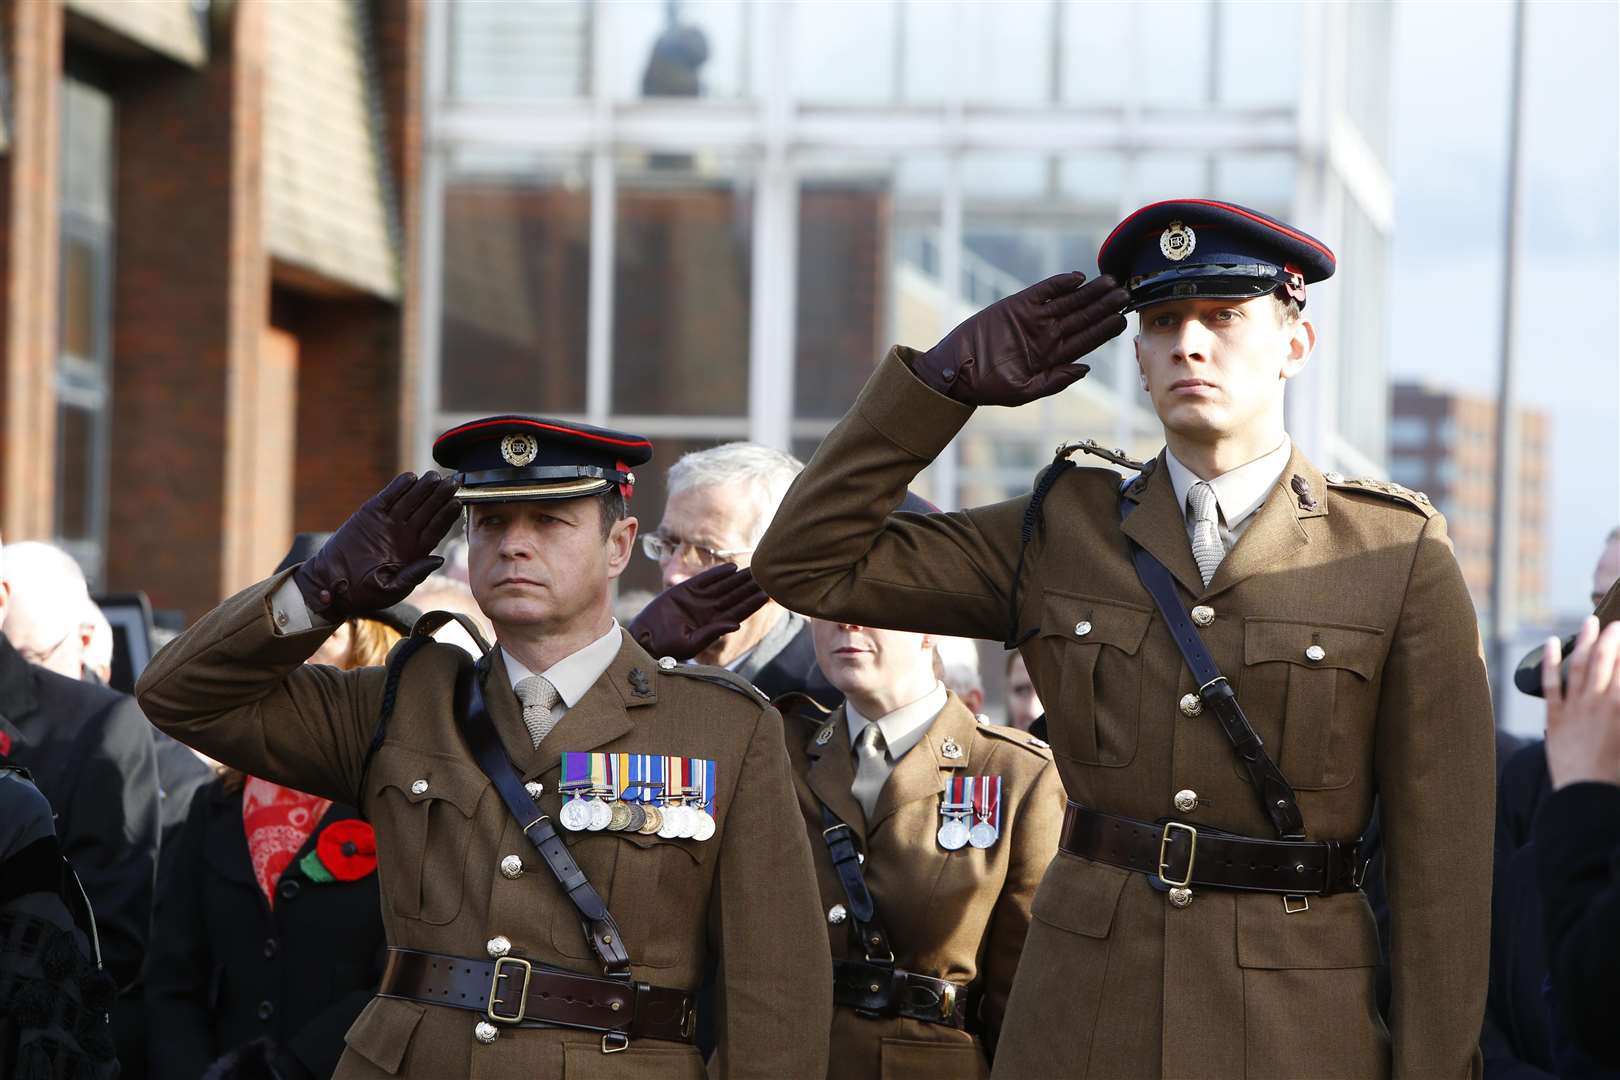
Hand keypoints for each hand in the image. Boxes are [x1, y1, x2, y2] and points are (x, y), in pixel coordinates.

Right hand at [293, 472, 460, 621]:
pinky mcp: (370, 514)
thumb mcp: (392, 589)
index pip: (436, 529)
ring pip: (410, 501)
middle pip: (428, 510)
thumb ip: (414, 575)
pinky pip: (387, 498)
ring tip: (435, 476)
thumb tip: (439, 560)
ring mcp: (388, 522)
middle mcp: (405, 534)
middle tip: (454, 481)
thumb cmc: (364, 593)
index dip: (447, 516)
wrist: (332, 585)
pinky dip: (398, 488)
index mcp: (416, 551)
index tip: (458, 502)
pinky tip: (410, 478)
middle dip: (441, 496)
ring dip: (423, 488)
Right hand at [628, 563, 768, 661]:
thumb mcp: (691, 644)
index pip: (739, 612)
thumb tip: (736, 624)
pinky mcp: (686, 590)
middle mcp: (710, 611)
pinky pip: (705, 579)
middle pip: (735, 596)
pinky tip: (731, 567)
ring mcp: (699, 600)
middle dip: (750, 587)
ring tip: (753, 568)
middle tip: (766, 575)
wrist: (644, 638)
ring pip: (724, 586)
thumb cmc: (667, 647)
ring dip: (738, 578)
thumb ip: (713, 633)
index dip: (753, 603)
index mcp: (714, 625)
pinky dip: (718, 573)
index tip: (767, 594)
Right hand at [911, 271, 1128, 405]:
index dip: (1104, 330)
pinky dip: (1059, 284)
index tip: (1122, 320)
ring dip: (1089, 292)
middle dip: (1103, 306)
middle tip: (1124, 294)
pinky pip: (1043, 291)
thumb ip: (1055, 381)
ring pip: (1069, 301)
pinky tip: (1077, 278)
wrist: (956, 370)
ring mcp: (1034, 319)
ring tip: (1109, 282)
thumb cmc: (987, 387)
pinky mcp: (1018, 305)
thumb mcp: (1023, 391)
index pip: (1086, 340)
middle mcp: (1048, 336)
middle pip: (1083, 317)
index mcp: (1053, 357)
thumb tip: (1084, 368)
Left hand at [1543, 616, 1619, 788]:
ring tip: (1590, 622)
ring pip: (1579, 666)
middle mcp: (1600, 703)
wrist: (1588, 798)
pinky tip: (1550, 643)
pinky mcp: (1555, 718)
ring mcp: (1575, 709)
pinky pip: (1551, 684)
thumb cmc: (1618, 774)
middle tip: (1617, 623)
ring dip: (1585, 641)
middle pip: (1606, 660)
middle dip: (1613, 638)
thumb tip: (1619, 694)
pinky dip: (1550, 661)